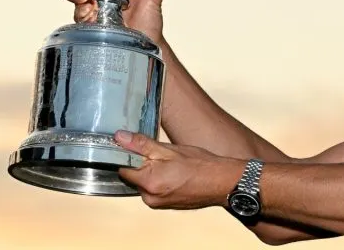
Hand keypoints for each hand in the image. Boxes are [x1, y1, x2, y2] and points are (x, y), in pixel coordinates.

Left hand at [114, 129, 239, 209]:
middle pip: (133, 176)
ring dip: (151, 172)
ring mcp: (158, 204)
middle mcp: (150, 198)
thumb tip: (120, 138)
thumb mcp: (170, 150)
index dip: (127, 155)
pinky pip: (154, 190)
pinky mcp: (165, 205)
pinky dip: (159, 180)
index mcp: (149, 183)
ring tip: (170, 163)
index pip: (122, 168)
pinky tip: (174, 172)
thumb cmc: (200, 165)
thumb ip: (142, 145)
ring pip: (144, 183)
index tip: (136, 146)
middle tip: (159, 153)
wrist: (223, 182)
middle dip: (141, 164)